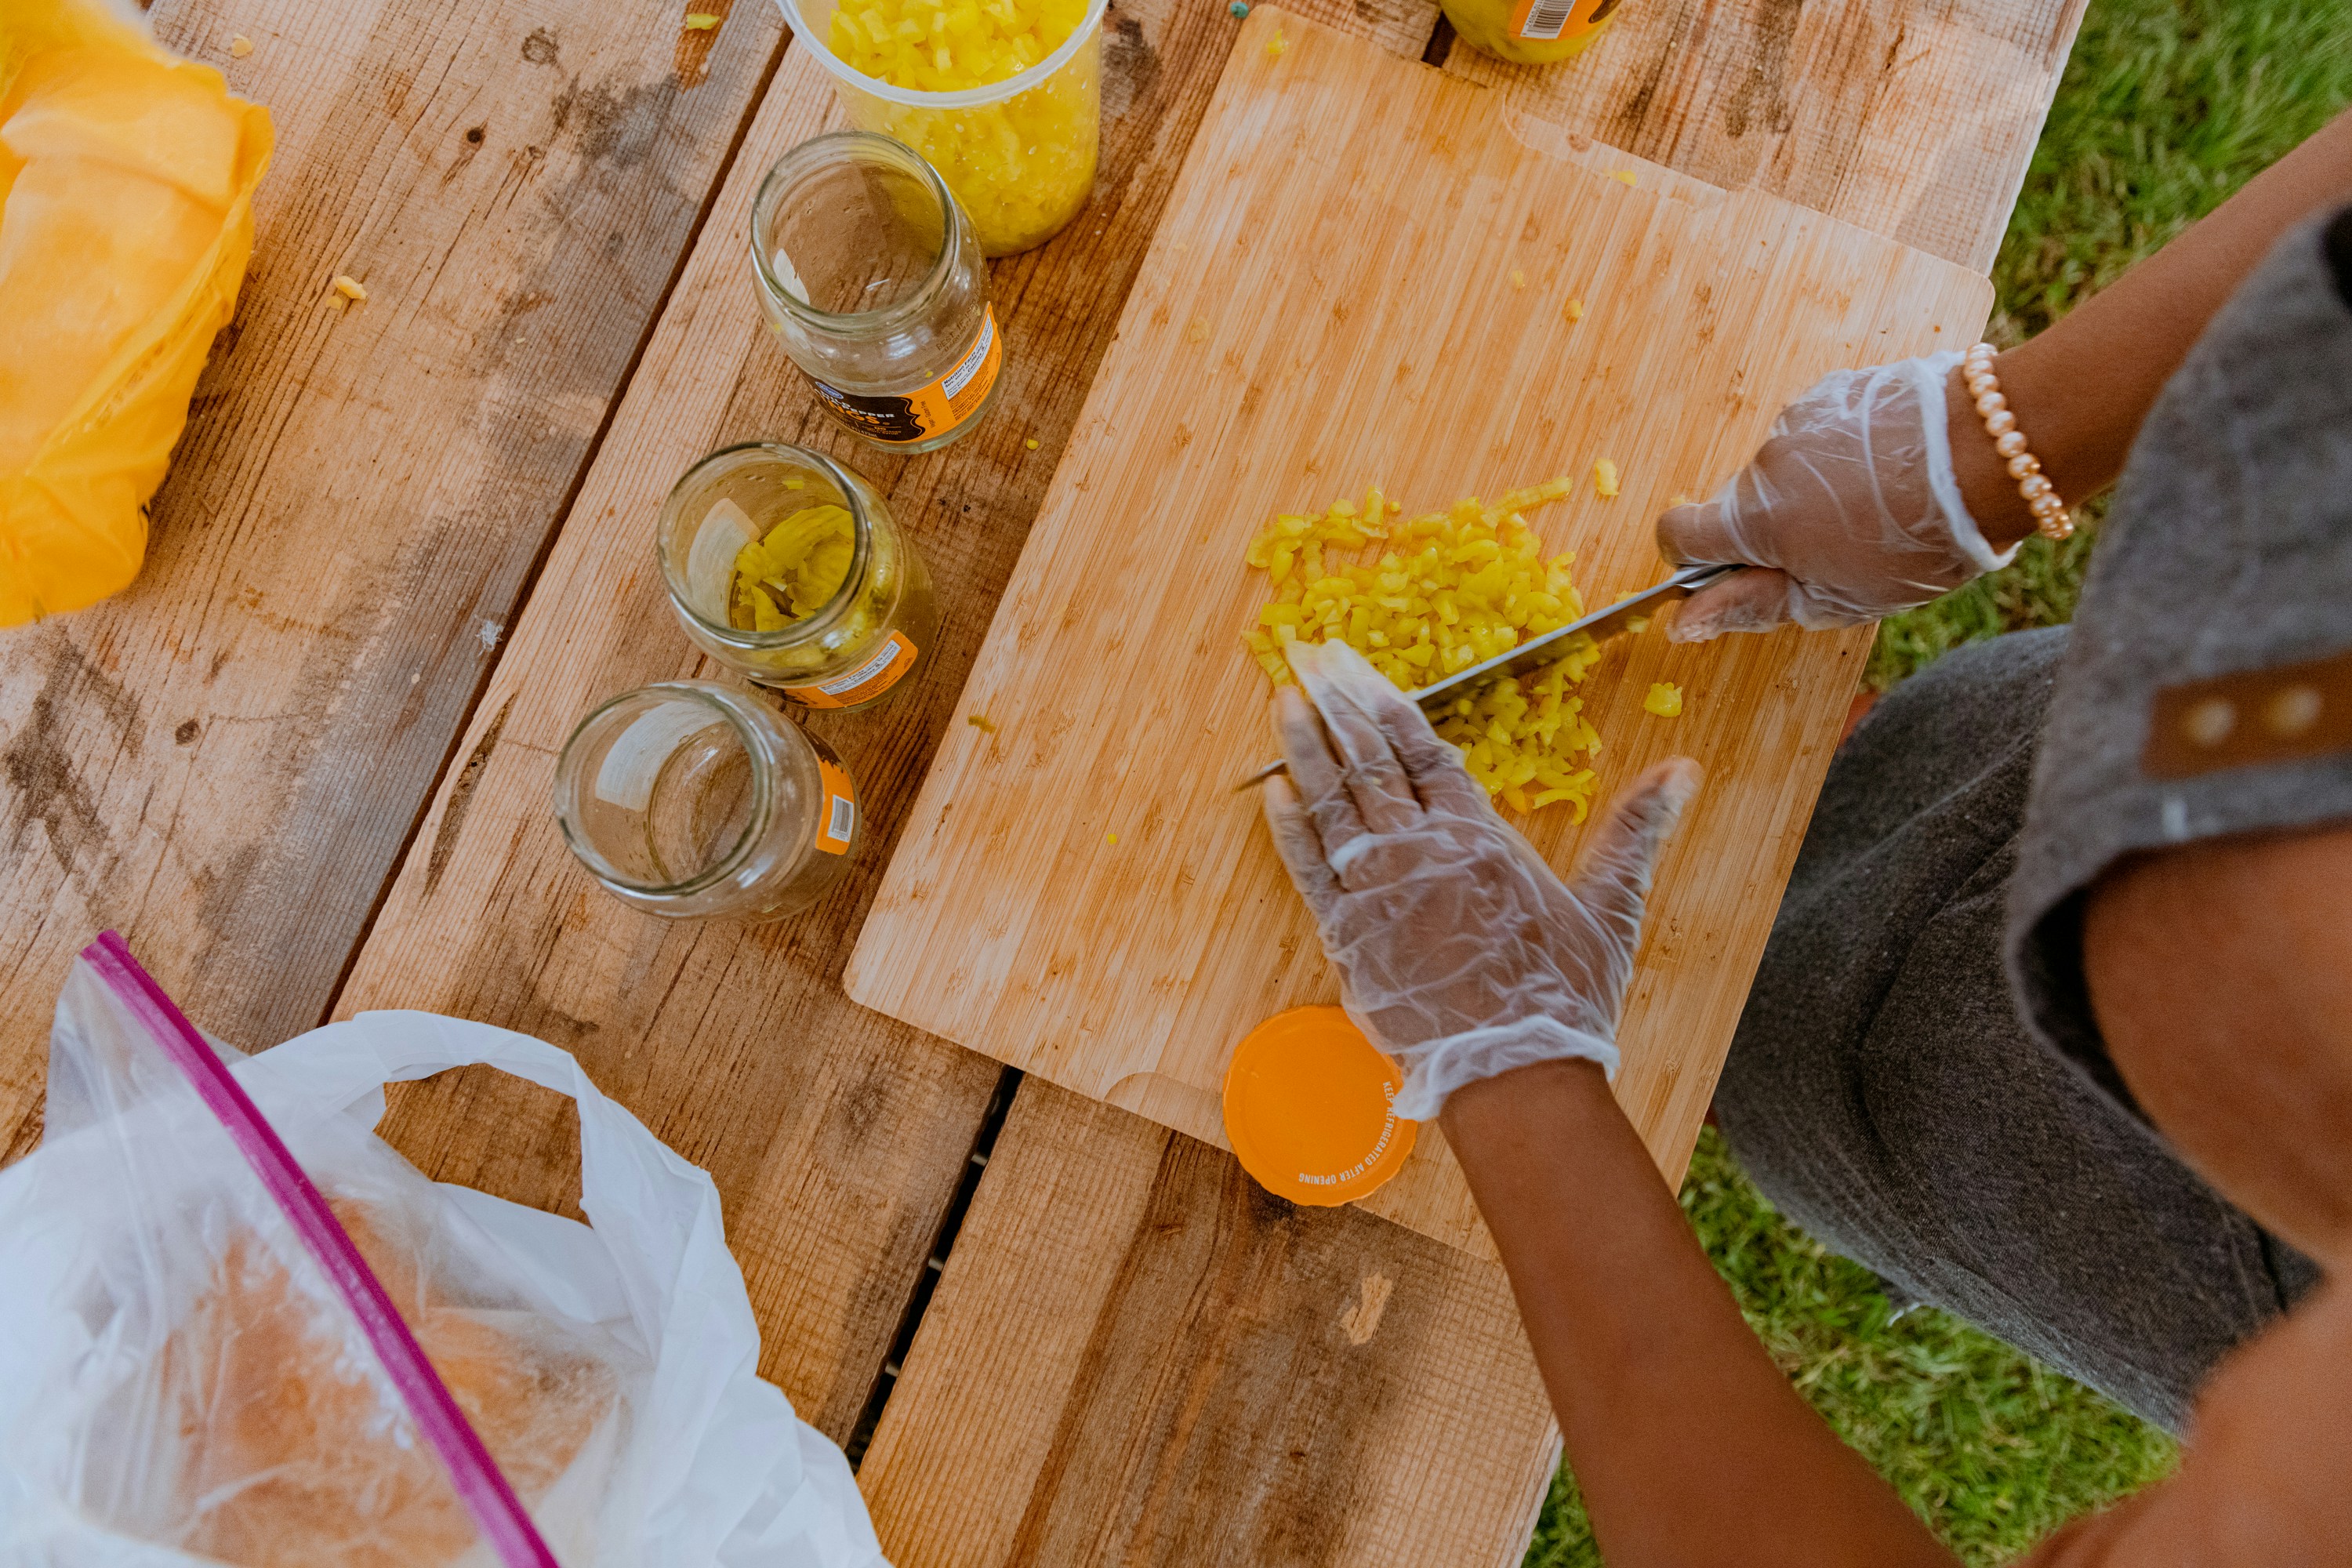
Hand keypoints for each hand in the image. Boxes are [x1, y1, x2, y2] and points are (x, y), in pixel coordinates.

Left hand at [1263, 640, 1701, 1118]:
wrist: (1514, 1074)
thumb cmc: (1562, 997)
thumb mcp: (1611, 906)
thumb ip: (1636, 830)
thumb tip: (1683, 769)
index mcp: (1480, 840)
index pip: (1427, 755)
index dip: (1391, 708)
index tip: (1361, 671)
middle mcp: (1422, 854)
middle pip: (1373, 763)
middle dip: (1339, 706)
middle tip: (1311, 657)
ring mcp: (1378, 893)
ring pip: (1334, 803)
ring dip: (1305, 749)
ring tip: (1284, 702)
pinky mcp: (1346, 936)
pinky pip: (1307, 868)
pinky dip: (1289, 827)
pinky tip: (1271, 791)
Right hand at [1657, 351, 2012, 640]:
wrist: (1990, 451)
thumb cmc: (1917, 542)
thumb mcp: (1835, 597)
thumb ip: (1752, 605)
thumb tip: (1681, 622)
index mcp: (1755, 519)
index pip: (1678, 534)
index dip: (1698, 561)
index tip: (1740, 573)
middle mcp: (1764, 461)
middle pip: (1741, 503)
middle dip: (1776, 529)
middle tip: (1842, 549)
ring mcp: (1800, 418)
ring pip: (1785, 468)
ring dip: (1814, 490)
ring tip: (1883, 506)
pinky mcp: (1837, 390)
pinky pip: (1820, 433)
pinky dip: (1844, 454)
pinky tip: (1894, 469)